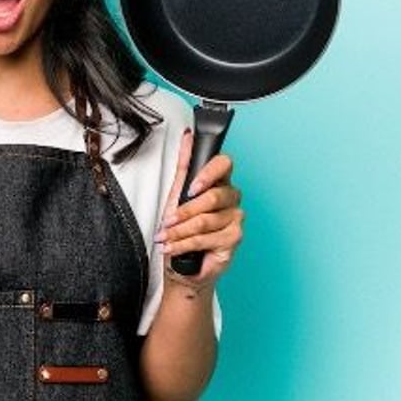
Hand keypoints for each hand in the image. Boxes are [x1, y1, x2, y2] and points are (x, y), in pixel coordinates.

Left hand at [155, 129, 244, 286]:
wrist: (182, 263)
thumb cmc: (181, 229)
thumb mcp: (177, 194)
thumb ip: (185, 165)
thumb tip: (187, 137)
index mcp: (219, 182)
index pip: (224, 164)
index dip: (208, 174)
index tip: (192, 187)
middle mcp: (231, 199)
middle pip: (213, 197)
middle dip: (184, 211)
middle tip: (168, 220)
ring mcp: (235, 219)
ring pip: (205, 221)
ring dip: (179, 231)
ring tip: (165, 237)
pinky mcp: (234, 239)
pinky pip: (205, 238)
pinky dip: (184, 244)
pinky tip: (173, 247)